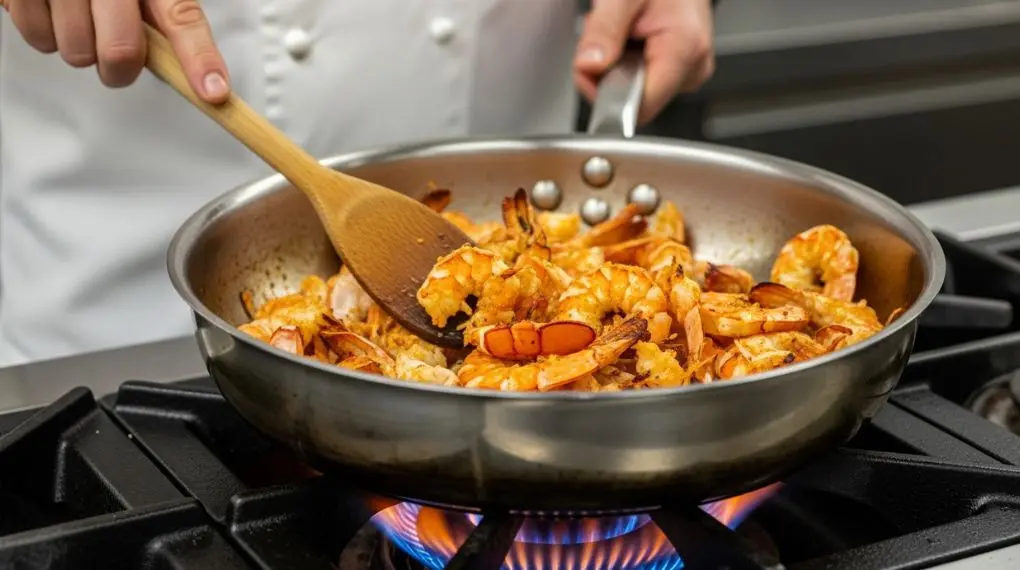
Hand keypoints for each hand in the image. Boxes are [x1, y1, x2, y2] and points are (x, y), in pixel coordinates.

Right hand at [5, 0, 230, 102]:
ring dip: (82, 49)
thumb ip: (167, 14)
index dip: (200, 59)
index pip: (182, 17)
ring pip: (75, 52)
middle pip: (120, 51)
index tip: (213, 92)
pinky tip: (55, 11)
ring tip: (81, 19)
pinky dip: (46, 35)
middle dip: (121, 69)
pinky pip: (37, 37)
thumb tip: (193, 68)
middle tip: (119, 56)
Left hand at [574, 0, 714, 123]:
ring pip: (634, 93)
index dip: (605, 95)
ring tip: (624, 33)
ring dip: (615, 68)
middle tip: (608, 38)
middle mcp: (692, 68)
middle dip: (607, 74)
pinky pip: (642, 84)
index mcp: (685, 48)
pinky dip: (626, 65)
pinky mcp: (681, 74)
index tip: (590, 68)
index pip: (639, 106)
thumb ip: (604, 30)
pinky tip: (632, 41)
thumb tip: (589, 66)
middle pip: (633, 101)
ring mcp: (689, 73)